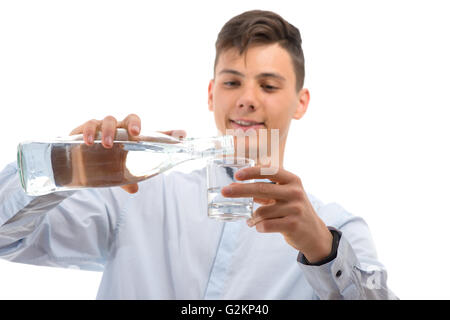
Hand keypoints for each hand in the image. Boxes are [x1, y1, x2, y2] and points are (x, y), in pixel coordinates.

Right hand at [69, 114, 185, 193]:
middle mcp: (117, 129)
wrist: (74, 166)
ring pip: (108, 119)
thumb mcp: (118, 173)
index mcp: (129, 137)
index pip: (150, 132)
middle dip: (134, 123)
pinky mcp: (82, 130)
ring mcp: (100, 128)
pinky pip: (87, 125)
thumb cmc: (101, 165)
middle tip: (135, 134)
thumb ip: (128, 179)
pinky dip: (88, 131)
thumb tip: (135, 189)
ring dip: (109, 130)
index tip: (180, 134)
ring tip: (108, 145)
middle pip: (129, 118)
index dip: (166, 131)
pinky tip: (89, 142)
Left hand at [221, 166, 332, 263]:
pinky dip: (258, 226)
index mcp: (292, 180)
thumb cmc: (293, 209)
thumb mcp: (285, 194)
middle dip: (240, 190)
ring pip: (261, 211)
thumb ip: (266, 188)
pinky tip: (258, 227)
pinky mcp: (292, 225)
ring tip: (251, 220)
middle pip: (261, 189)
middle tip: (225, 192)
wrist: (313, 232)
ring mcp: (295, 209)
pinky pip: (265, 225)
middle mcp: (295, 192)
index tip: (237, 175)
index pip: (270, 171)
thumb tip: (238, 184)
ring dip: (252, 217)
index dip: (252, 172)